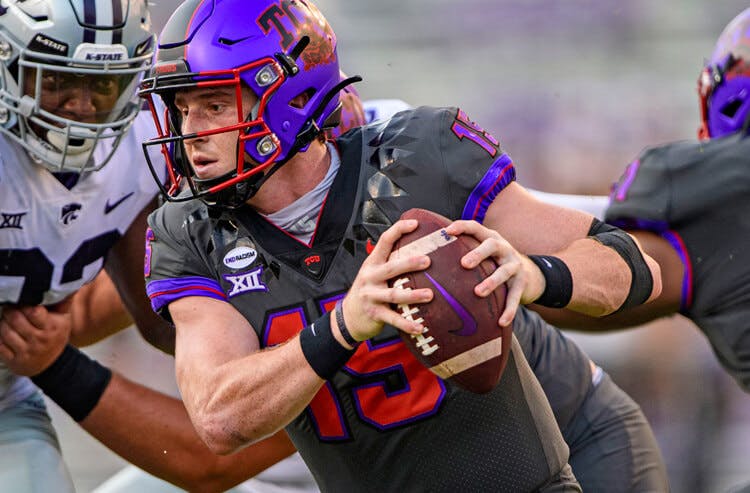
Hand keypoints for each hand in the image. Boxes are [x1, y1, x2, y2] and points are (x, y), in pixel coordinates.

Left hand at [0, 305, 71, 375]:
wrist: (52, 363)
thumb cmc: (55, 334)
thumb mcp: (64, 318)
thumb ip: (63, 300)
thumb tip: (65, 281)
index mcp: (52, 326)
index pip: (33, 312)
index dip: (24, 305)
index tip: (22, 302)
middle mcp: (40, 340)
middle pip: (15, 319)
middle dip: (9, 312)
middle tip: (10, 309)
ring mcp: (27, 352)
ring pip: (4, 331)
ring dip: (2, 323)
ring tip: (7, 320)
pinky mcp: (15, 361)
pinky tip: (4, 333)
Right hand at [341, 219, 433, 340]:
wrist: (349, 316)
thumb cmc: (368, 291)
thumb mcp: (375, 273)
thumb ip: (391, 264)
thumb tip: (420, 250)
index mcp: (373, 263)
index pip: (384, 241)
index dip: (399, 230)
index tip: (415, 224)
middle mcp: (370, 277)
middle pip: (391, 268)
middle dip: (409, 263)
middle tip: (428, 261)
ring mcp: (371, 296)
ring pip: (394, 295)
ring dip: (413, 295)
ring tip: (429, 295)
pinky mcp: (374, 314)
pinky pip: (393, 319)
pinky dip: (407, 323)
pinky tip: (420, 326)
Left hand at [444, 220, 544, 326]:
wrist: (531, 274)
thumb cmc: (494, 263)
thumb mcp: (484, 253)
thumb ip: (462, 252)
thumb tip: (425, 258)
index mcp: (491, 238)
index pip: (476, 228)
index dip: (462, 227)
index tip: (447, 231)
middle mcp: (504, 249)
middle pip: (492, 245)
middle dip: (478, 253)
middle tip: (464, 264)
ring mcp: (515, 265)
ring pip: (504, 271)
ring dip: (491, 281)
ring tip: (478, 292)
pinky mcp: (522, 283)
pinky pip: (515, 297)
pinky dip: (509, 310)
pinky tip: (500, 322)